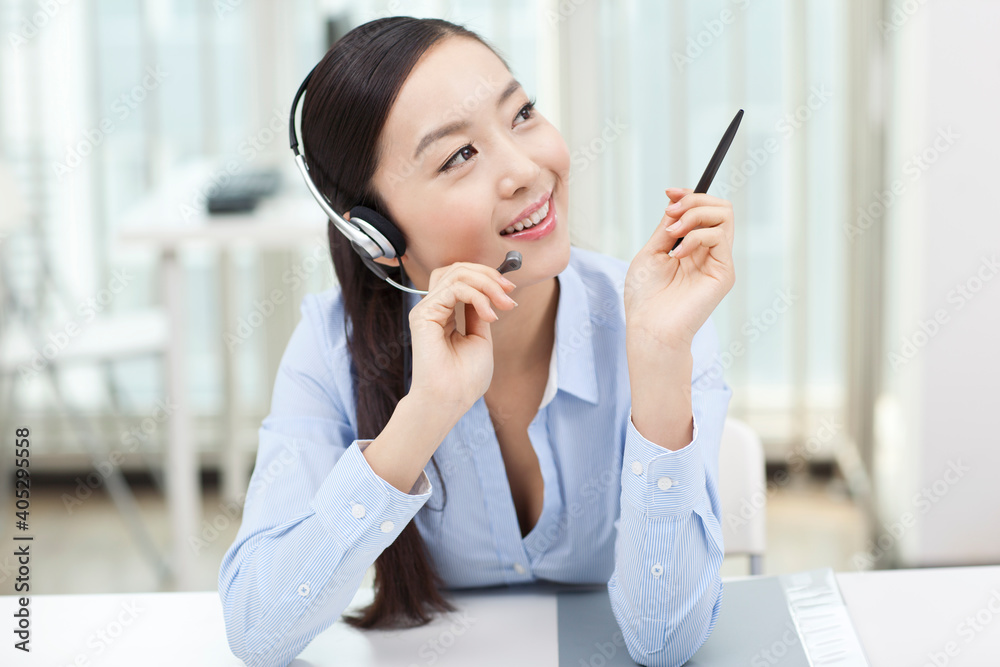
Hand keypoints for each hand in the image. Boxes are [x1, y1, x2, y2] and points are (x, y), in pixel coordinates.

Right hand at [407, 262, 517, 412]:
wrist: (451, 399)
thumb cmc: (465, 378)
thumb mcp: (481, 338)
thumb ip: (480, 312)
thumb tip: (488, 291)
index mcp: (445, 313)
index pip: (461, 278)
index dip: (487, 278)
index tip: (509, 291)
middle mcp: (434, 308)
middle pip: (458, 269)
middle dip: (488, 275)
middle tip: (508, 292)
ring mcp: (427, 309)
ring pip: (457, 274)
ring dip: (486, 284)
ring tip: (502, 304)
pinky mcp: (423, 314)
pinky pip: (454, 289)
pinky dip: (478, 297)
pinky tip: (489, 315)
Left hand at [624, 187, 734, 348]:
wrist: (650, 328)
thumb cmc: (646, 298)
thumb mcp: (651, 253)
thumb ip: (667, 228)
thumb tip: (676, 205)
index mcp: (692, 248)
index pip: (704, 211)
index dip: (689, 195)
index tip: (669, 192)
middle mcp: (708, 253)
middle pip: (720, 207)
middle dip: (694, 200)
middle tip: (671, 213)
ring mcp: (718, 262)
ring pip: (724, 215)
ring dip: (693, 215)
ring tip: (672, 234)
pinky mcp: (724, 273)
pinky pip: (719, 236)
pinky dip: (696, 236)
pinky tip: (678, 255)